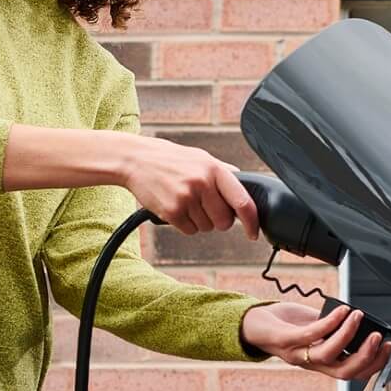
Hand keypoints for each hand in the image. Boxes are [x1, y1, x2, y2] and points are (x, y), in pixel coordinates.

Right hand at [121, 135, 260, 238]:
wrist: (136, 159)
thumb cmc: (170, 159)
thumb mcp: (200, 157)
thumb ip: (223, 172)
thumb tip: (245, 185)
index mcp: (214, 169)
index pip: (242, 201)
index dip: (252, 221)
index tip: (254, 232)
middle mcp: (202, 183)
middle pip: (224, 222)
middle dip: (218, 220)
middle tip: (204, 207)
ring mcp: (186, 198)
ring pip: (206, 228)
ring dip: (199, 221)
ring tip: (185, 201)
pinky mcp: (171, 211)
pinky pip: (189, 231)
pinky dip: (185, 224)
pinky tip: (176, 207)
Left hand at [242, 301, 390, 380]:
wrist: (253, 323)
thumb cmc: (286, 325)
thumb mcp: (317, 328)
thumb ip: (336, 329)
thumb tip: (361, 320)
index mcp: (323, 363)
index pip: (354, 373)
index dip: (374, 365)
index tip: (389, 348)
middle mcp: (311, 363)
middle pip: (345, 372)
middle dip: (367, 358)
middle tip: (380, 339)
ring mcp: (298, 354)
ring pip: (329, 356)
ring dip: (348, 336)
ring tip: (358, 316)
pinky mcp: (286, 340)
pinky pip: (311, 336)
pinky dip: (330, 322)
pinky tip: (341, 310)